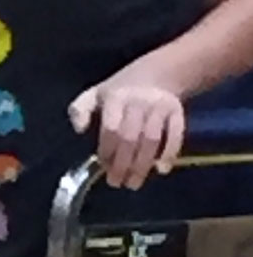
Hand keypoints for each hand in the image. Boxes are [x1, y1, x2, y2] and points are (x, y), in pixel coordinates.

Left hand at [70, 73, 185, 189]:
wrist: (156, 73)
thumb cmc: (119, 91)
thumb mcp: (94, 94)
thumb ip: (80, 110)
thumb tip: (79, 130)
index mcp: (116, 98)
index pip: (111, 128)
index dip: (107, 150)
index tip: (103, 167)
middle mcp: (138, 101)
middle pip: (130, 137)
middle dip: (122, 163)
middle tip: (116, 182)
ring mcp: (159, 106)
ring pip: (151, 139)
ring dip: (142, 164)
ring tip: (134, 183)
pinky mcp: (176, 111)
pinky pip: (175, 134)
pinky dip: (170, 153)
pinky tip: (162, 170)